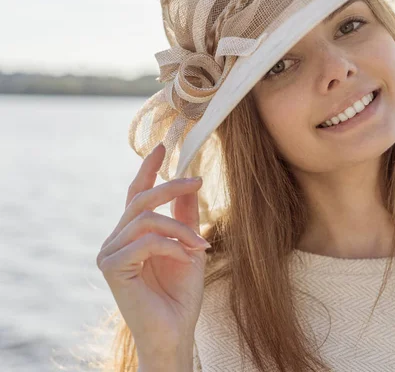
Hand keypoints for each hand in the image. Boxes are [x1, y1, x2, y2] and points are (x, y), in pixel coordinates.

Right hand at [96, 142, 210, 358]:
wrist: (175, 332)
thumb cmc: (181, 293)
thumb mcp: (189, 246)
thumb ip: (186, 217)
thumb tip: (191, 183)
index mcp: (133, 234)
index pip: (137, 194)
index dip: (149, 169)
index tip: (164, 146)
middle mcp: (116, 239)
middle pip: (141, 199)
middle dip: (171, 186)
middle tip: (197, 181)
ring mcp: (110, 252)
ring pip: (146, 218)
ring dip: (180, 228)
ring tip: (200, 246)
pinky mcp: (111, 267)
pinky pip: (145, 241)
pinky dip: (172, 246)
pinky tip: (188, 258)